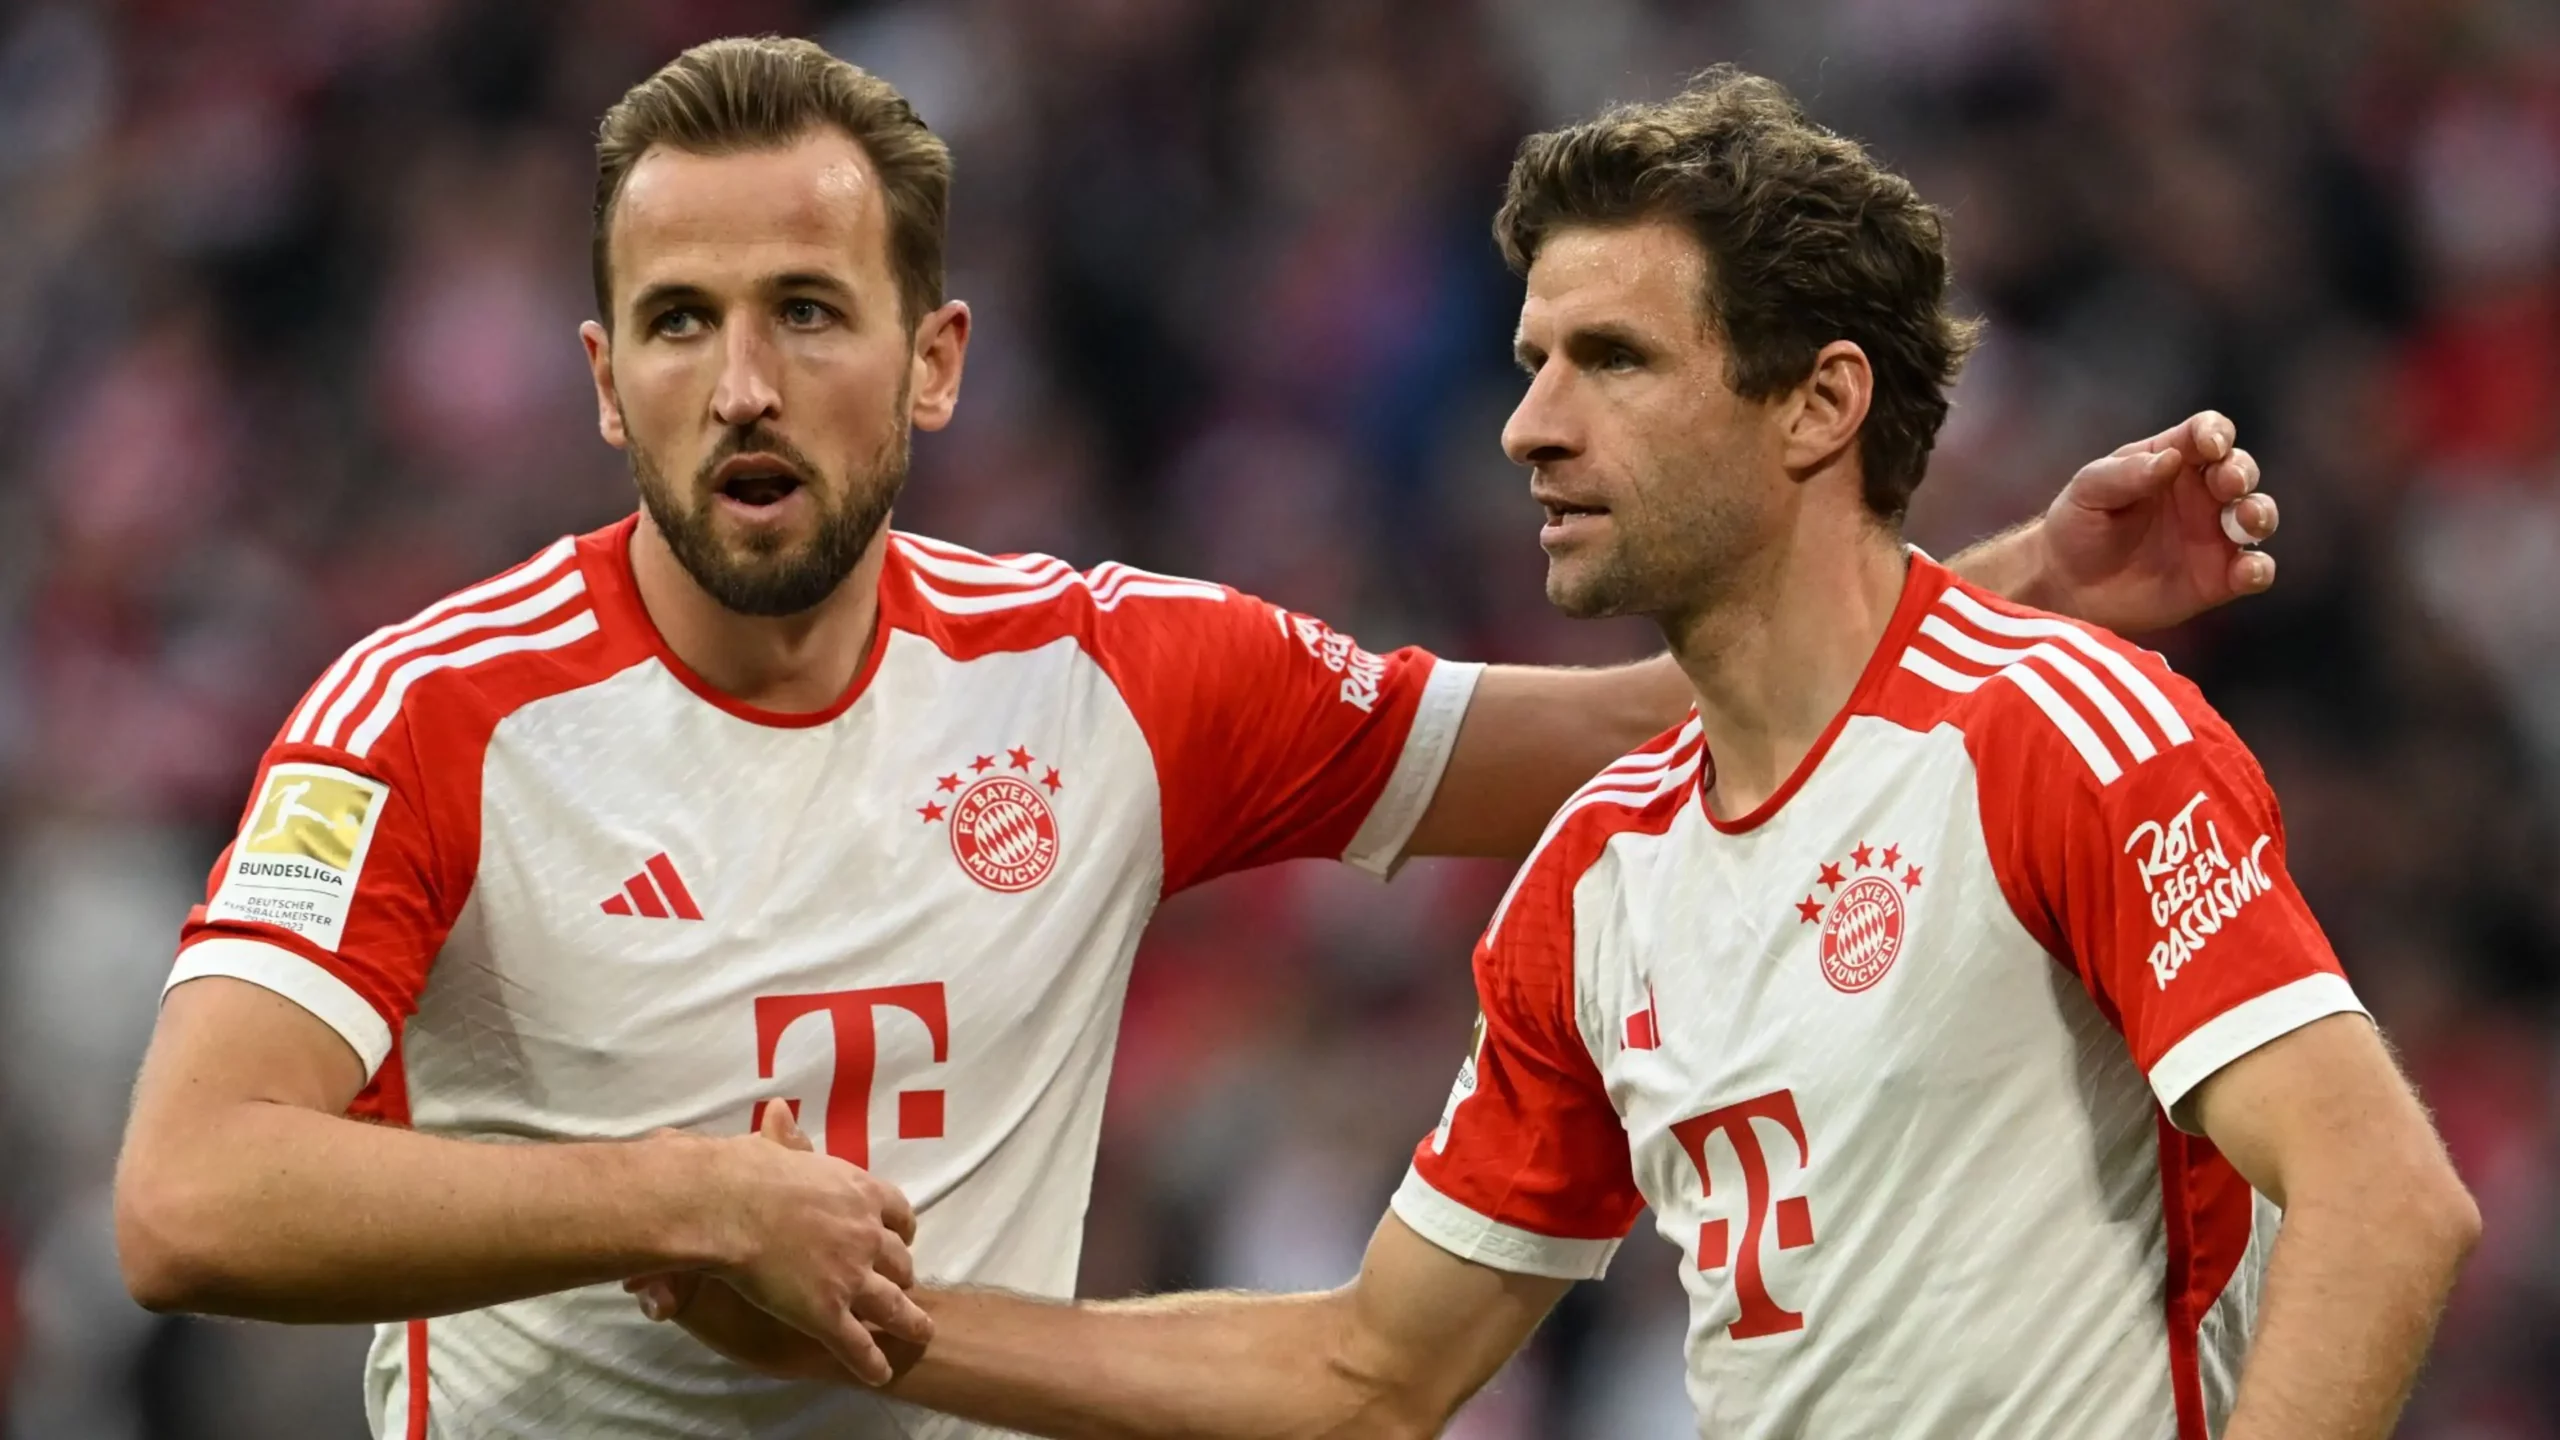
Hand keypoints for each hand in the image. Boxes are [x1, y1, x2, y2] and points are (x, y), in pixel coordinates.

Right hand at [675, 1103, 931, 1384]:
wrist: (727, 1205)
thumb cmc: (744, 1171)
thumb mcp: (774, 1147)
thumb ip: (785, 1138)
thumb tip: (778, 1111)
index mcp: (856, 1191)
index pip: (898, 1211)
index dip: (901, 1228)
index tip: (902, 1236)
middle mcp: (864, 1233)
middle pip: (899, 1258)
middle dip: (902, 1272)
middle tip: (901, 1284)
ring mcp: (850, 1276)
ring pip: (893, 1304)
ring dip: (910, 1320)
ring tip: (921, 1331)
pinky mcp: (827, 1312)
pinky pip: (857, 1343)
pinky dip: (871, 1361)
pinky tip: (880, 1373)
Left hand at [2032, 410, 2277, 632]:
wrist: (2067, 586)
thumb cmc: (2077, 525)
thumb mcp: (2089, 490)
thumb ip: (2126, 473)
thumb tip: (2172, 459)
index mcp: (2173, 461)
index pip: (2207, 433)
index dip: (2215, 432)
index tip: (2210, 445)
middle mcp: (2202, 493)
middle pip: (2240, 470)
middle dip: (2241, 471)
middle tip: (2228, 483)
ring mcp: (2213, 535)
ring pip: (2257, 516)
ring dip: (2260, 514)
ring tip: (2247, 521)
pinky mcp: (2217, 578)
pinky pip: (2252, 571)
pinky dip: (2258, 570)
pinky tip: (2247, 572)